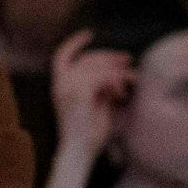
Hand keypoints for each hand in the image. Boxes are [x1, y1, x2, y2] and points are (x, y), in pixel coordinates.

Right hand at [48, 30, 134, 159]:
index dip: (75, 43)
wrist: (78, 153)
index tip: (90, 34)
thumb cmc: (88, 135)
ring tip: (129, 84)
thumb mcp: (95, 105)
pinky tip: (121, 94)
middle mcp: (59, 84)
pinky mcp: (80, 92)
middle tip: (129, 61)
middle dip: (110, 57)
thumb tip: (115, 71)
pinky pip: (103, 76)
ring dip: (117, 73)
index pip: (62, 56)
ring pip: (98, 67)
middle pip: (87, 58)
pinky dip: (115, 83)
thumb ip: (100, 87)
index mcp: (59, 87)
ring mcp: (68, 87)